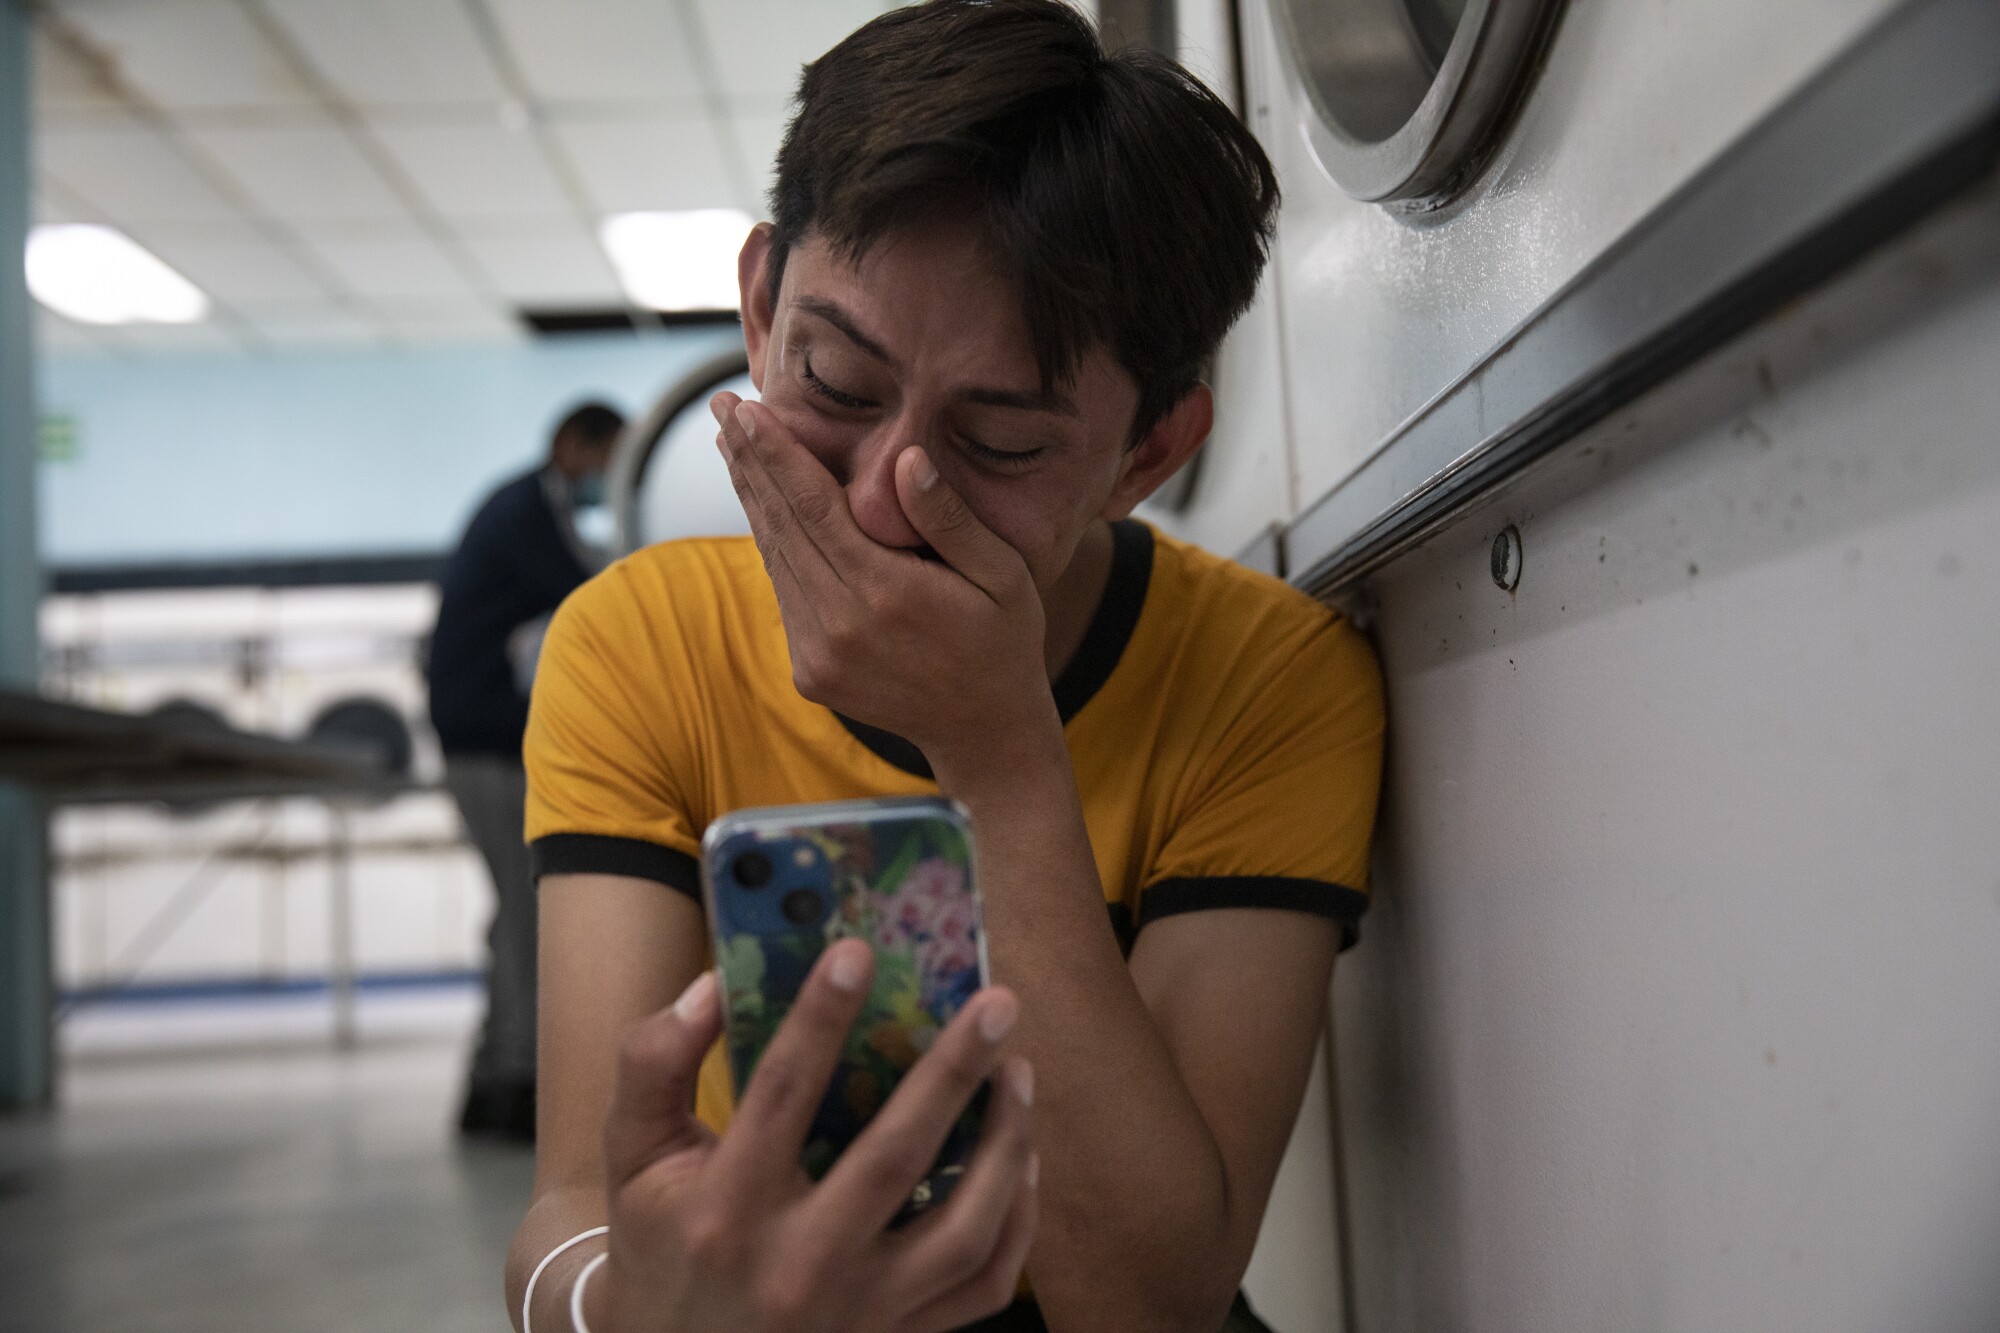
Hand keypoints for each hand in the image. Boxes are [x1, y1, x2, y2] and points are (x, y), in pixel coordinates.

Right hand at [592, 938, 1038, 1332]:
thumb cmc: (664, 1238)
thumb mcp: (633, 1154)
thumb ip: (654, 1064)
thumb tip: (713, 984)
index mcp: (724, 1212)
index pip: (780, 1097)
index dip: (818, 1019)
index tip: (857, 952)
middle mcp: (796, 1266)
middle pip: (893, 1158)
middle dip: (954, 1071)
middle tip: (998, 1002)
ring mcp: (858, 1311)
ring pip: (961, 1229)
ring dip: (1005, 1143)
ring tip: (1018, 1071)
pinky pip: (984, 1284)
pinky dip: (1016, 1220)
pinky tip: (1022, 1158)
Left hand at [711, 393, 1057, 760]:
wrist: (985, 732)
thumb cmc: (1003, 642)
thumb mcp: (1002, 575)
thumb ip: (951, 519)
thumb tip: (907, 459)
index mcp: (886, 595)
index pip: (813, 508)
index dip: (776, 455)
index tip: (747, 410)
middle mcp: (840, 626)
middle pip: (780, 527)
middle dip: (750, 462)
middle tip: (725, 408)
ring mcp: (818, 654)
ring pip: (774, 558)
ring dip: (753, 499)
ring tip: (735, 445)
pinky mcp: (809, 671)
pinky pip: (784, 592)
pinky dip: (773, 544)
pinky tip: (765, 506)